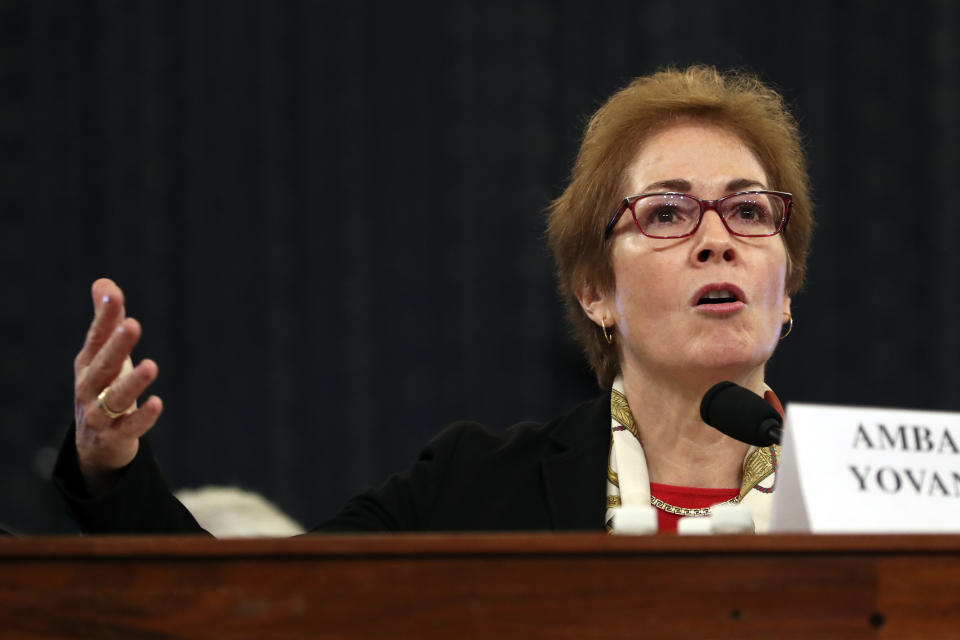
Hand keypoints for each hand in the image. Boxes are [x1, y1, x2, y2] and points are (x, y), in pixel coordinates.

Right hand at [73, 278, 162, 494]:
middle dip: (116, 345)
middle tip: (132, 324)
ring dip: (132, 382)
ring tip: (151, 366)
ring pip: (114, 398)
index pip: (96, 338)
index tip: (113, 293)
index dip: (104, 317)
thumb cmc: (103, 390)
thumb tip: (104, 282)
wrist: (95, 447)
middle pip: (104, 365)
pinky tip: (157, 403)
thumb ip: (106, 322)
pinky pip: (128, 428)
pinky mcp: (113, 438)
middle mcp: (90, 389)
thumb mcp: (103, 357)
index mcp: (89, 365)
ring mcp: (99, 415)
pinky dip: (142, 417)